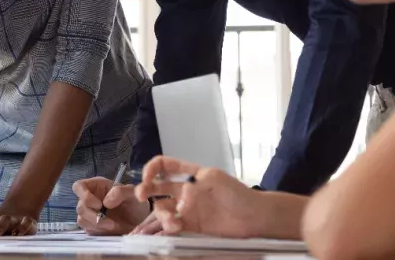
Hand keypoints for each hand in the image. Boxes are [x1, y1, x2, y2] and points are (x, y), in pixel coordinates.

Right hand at [73, 177, 148, 235]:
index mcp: (96, 186)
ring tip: (113, 226)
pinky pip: (88, 230)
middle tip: (110, 222)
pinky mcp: (92, 227)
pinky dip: (98, 231)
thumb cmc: (135, 203)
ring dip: (97, 225)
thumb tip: (105, 202)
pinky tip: (110, 230)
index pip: (79, 186)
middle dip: (93, 215)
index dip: (83, 195)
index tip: (98, 205)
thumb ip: (120, 192)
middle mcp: (90, 199)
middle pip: (80, 206)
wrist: (140, 222)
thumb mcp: (132, 193)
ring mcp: (90, 214)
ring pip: (82, 220)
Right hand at [133, 156, 261, 237]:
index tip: (147, 178)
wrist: (254, 218)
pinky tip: (173, 229)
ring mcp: (187, 208)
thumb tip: (180, 196)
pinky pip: (173, 225)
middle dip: (145, 190)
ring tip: (172, 223)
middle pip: (157, 187)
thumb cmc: (237, 194)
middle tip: (140, 196)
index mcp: (190, 174)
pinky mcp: (191, 224)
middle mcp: (185, 190)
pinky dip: (168, 227)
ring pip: (163, 208)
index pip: (164, 165)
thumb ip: (194, 184)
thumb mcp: (216, 180)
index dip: (152, 169)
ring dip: (162, 214)